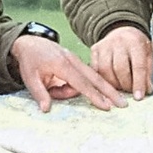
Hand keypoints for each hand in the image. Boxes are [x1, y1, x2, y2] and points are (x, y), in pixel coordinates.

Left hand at [10, 35, 125, 112]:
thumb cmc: (30, 61)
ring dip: (72, 91)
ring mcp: (76, 60)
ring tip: (51, 90)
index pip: (82, 83)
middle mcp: (73, 61)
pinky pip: (82, 76)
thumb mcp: (30, 78)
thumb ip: (39, 94)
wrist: (30, 42)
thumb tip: (46, 109)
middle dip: (110, 92)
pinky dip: (78, 85)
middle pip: (96, 78)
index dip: (94, 96)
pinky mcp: (76, 62)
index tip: (106, 106)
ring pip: (87, 79)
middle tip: (123, 104)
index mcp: (62, 65)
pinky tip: (58, 87)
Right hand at [89, 25, 152, 99]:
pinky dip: (101, 79)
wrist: (121, 30)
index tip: (138, 97)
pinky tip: (107, 84)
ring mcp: (104, 45)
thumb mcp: (147, 55)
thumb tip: (147, 90)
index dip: (138, 83)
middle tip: (129, 92)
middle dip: (125, 85)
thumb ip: (148, 72)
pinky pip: (95, 69)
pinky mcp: (94, 49)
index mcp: (135, 42)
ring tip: (119, 89)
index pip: (138, 66)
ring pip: (105, 70)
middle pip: (120, 69)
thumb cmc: (137, 46)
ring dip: (112, 84)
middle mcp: (119, 42)